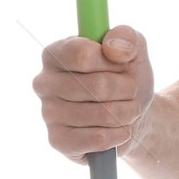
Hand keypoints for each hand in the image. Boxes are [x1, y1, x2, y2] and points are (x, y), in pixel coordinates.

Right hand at [34, 26, 154, 161]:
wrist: (132, 116)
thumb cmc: (126, 79)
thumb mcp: (134, 51)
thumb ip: (127, 37)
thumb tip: (114, 47)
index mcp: (55, 53)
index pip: (82, 54)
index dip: (111, 61)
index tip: (122, 65)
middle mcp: (44, 82)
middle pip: (97, 86)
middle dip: (126, 89)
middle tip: (131, 91)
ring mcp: (48, 113)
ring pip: (101, 113)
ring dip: (127, 112)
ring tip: (129, 110)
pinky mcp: (58, 140)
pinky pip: (98, 138)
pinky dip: (119, 134)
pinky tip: (120, 129)